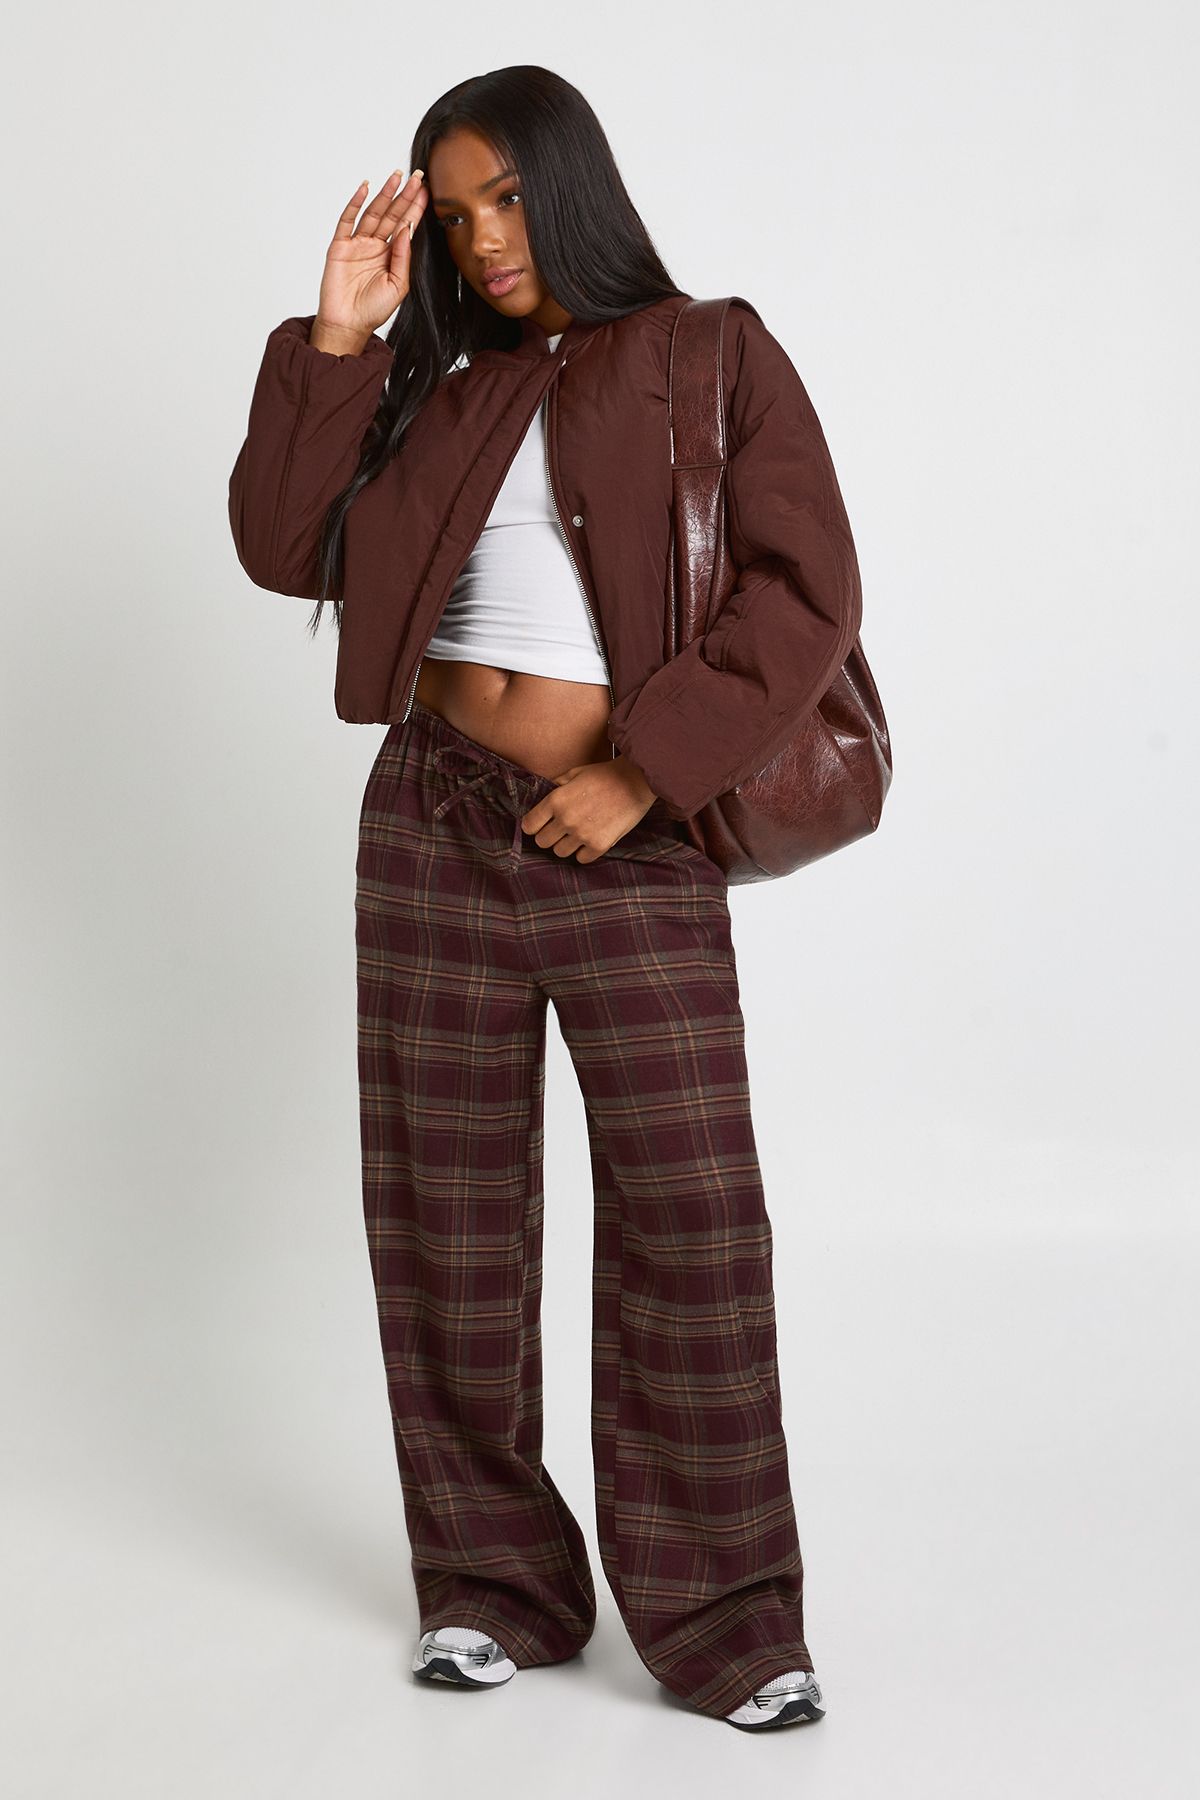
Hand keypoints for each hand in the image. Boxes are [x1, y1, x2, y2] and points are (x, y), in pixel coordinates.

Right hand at [313, 169, 428, 344]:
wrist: (348, 325)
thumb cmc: (373, 310)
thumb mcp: (398, 285)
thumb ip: (403, 257)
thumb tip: (407, 229)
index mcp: (391, 255)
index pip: (405, 225)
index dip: (415, 208)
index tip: (427, 190)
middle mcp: (375, 246)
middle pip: (392, 214)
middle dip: (404, 195)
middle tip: (417, 177)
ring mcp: (357, 244)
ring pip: (373, 213)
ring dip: (384, 194)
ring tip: (396, 177)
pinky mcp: (340, 246)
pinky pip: (347, 221)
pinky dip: (355, 204)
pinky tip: (365, 189)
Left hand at [520, 754, 658, 862]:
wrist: (636, 780)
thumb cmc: (605, 774)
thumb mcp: (575, 772)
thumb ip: (556, 786)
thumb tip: (544, 794)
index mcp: (556, 800)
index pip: (529, 825)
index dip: (533, 825)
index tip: (539, 825)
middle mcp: (566, 819)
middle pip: (543, 842)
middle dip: (548, 836)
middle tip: (559, 829)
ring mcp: (583, 834)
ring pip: (560, 852)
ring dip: (566, 844)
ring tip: (577, 833)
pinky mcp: (600, 845)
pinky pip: (581, 859)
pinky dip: (584, 852)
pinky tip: (590, 840)